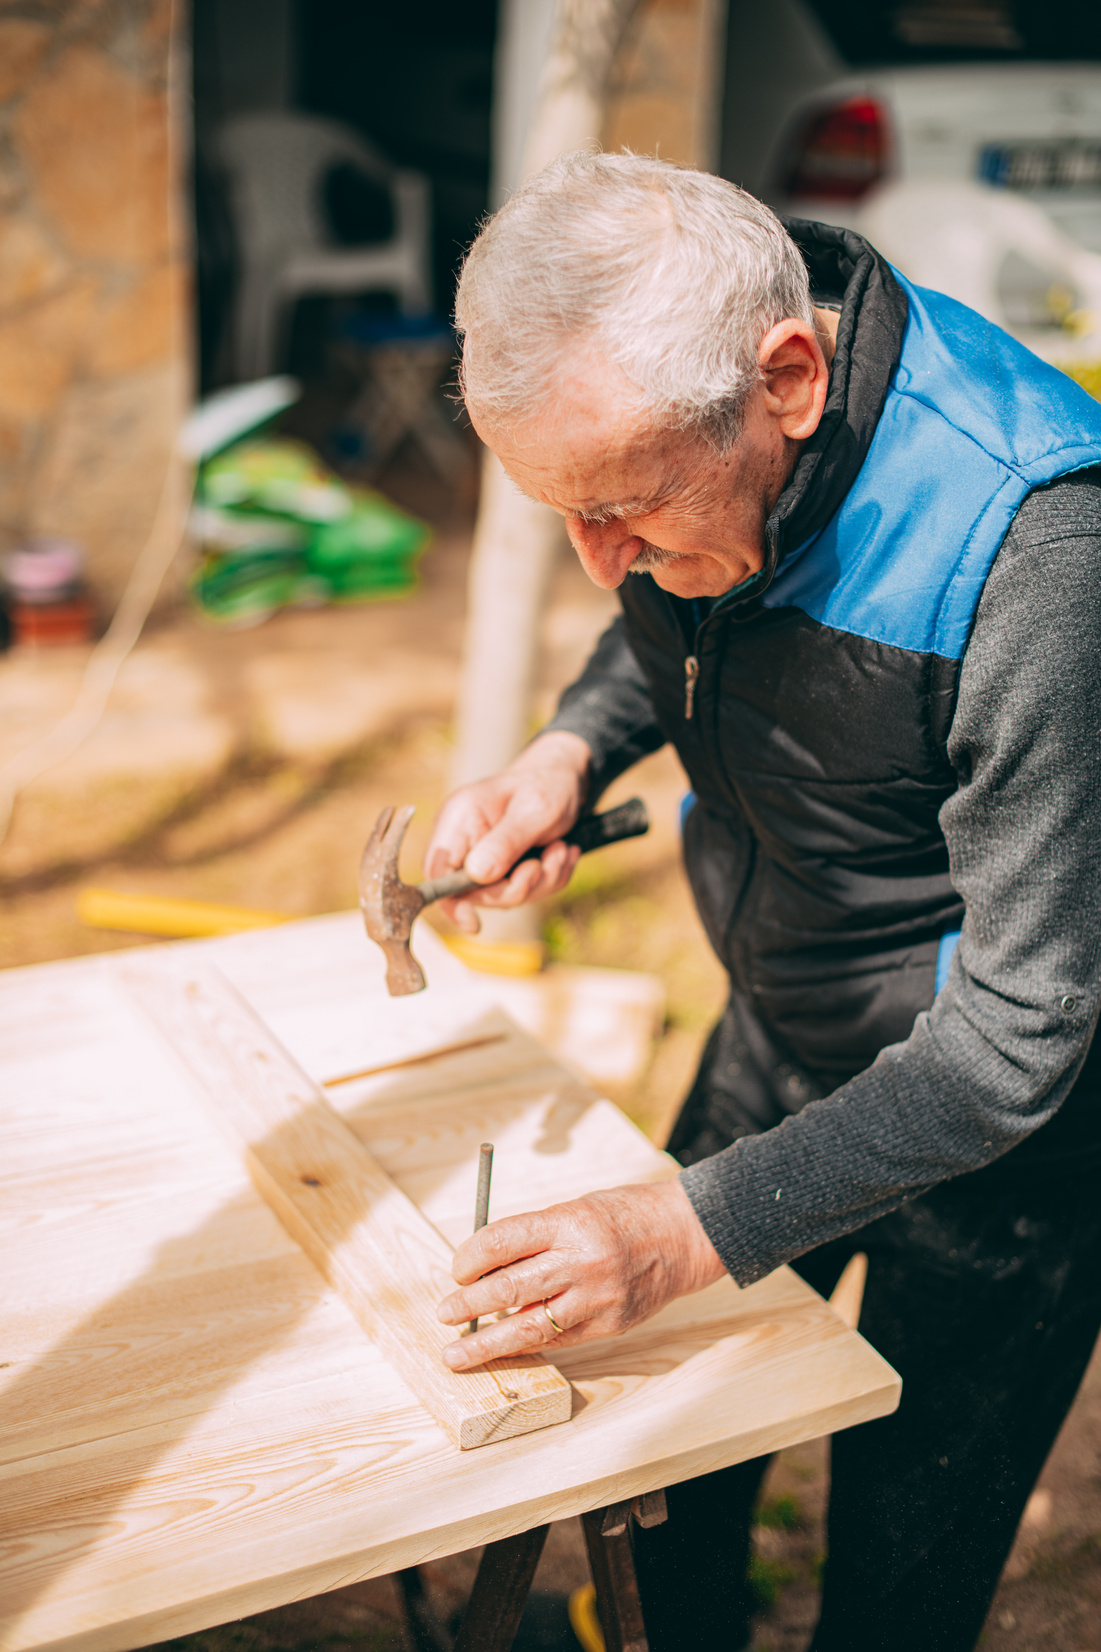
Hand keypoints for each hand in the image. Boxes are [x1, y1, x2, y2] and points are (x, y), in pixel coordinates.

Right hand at [424, 731, 591, 931]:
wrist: (570, 776)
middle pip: (475, 892)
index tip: (473, 921)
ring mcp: (485, 856)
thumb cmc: (550, 784)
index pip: (437, 871)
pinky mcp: (506, 867)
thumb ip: (505, 842)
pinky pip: (523, 891)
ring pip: (504, 896)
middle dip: (519, 886)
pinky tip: (562, 852)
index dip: (450, 901)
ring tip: (561, 849)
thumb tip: (476, 875)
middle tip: (548, 861)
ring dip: (541, 880)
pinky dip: (548, 878)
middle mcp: (465, 840)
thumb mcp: (534, 810)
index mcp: (459, 819)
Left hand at [436, 1179, 726, 1368]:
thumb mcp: (575, 1210)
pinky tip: (503, 1350)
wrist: (684, 1235)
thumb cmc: (623, 1216)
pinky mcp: (610, 1325)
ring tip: (456, 1353)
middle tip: (444, 1313)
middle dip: (468, 1305)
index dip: (470, 1258)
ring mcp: (597, 1297)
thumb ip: (535, 1238)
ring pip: (528, 1328)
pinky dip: (526, 1346)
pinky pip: (558, 1341)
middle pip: (508, 1288)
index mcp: (569, 1221)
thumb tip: (483, 1270)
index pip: (502, 1241)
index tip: (456, 1270)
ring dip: (486, 1343)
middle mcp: (581, 1260)